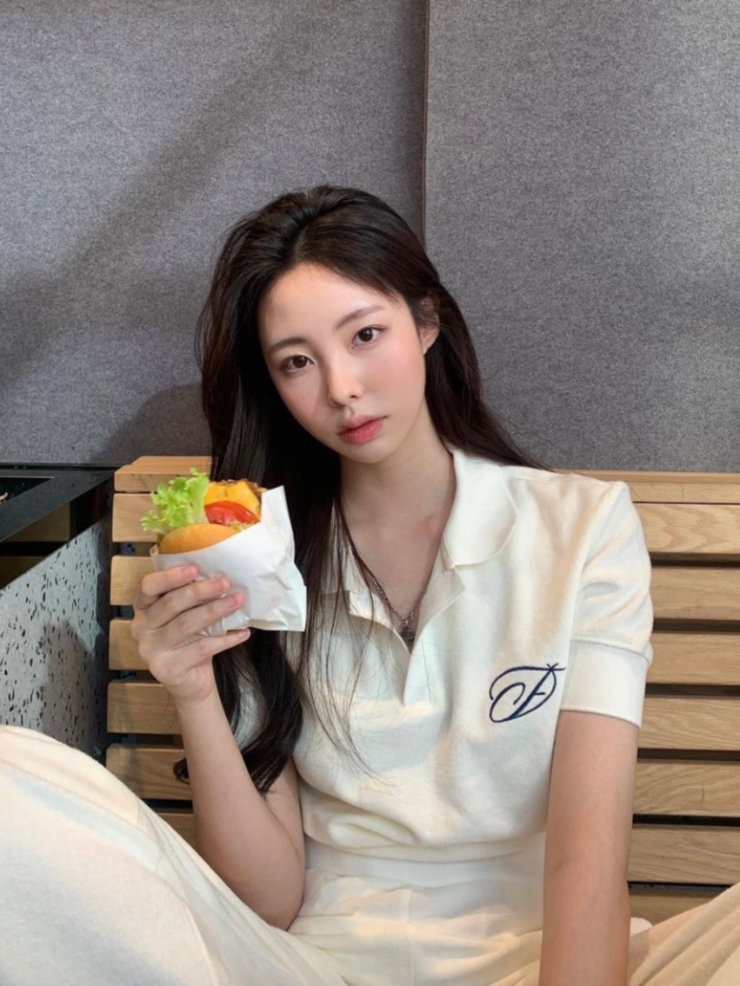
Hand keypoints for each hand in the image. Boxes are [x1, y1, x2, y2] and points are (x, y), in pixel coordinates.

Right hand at [131, 565, 250, 707]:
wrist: (190, 682)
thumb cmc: (190, 640)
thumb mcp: (186, 614)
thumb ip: (192, 597)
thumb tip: (219, 574)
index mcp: (144, 607)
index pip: (148, 587)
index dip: (170, 576)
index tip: (194, 569)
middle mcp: (141, 628)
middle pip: (170, 604)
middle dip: (200, 591)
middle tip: (225, 582)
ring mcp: (151, 650)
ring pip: (186, 624)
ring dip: (215, 610)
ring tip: (238, 601)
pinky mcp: (167, 669)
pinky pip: (200, 648)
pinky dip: (225, 639)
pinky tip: (243, 632)